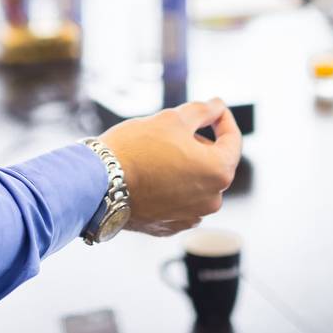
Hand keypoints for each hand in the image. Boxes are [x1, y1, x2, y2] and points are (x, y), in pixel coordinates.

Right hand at [101, 98, 241, 236]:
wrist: (99, 182)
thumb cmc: (136, 148)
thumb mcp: (173, 118)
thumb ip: (203, 111)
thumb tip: (218, 106)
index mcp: (218, 171)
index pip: (233, 141)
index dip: (223, 120)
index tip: (213, 110)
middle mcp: (211, 199)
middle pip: (214, 163)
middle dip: (199, 144)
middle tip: (173, 130)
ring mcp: (191, 216)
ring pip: (196, 182)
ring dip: (185, 166)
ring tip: (158, 153)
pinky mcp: (170, 226)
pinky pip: (180, 200)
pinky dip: (172, 187)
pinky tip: (151, 175)